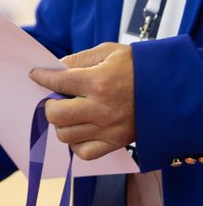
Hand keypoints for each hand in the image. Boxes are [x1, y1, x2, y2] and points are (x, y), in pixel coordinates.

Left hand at [29, 42, 134, 160]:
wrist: (170, 88)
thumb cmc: (138, 68)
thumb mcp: (109, 52)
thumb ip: (79, 59)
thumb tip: (54, 68)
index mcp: (99, 82)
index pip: (57, 82)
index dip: (41, 77)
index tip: (36, 75)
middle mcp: (101, 108)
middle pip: (55, 115)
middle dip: (50, 104)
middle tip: (57, 98)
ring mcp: (108, 129)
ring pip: (65, 135)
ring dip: (62, 124)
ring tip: (71, 114)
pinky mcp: (115, 143)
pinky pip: (84, 153)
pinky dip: (77, 143)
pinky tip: (81, 130)